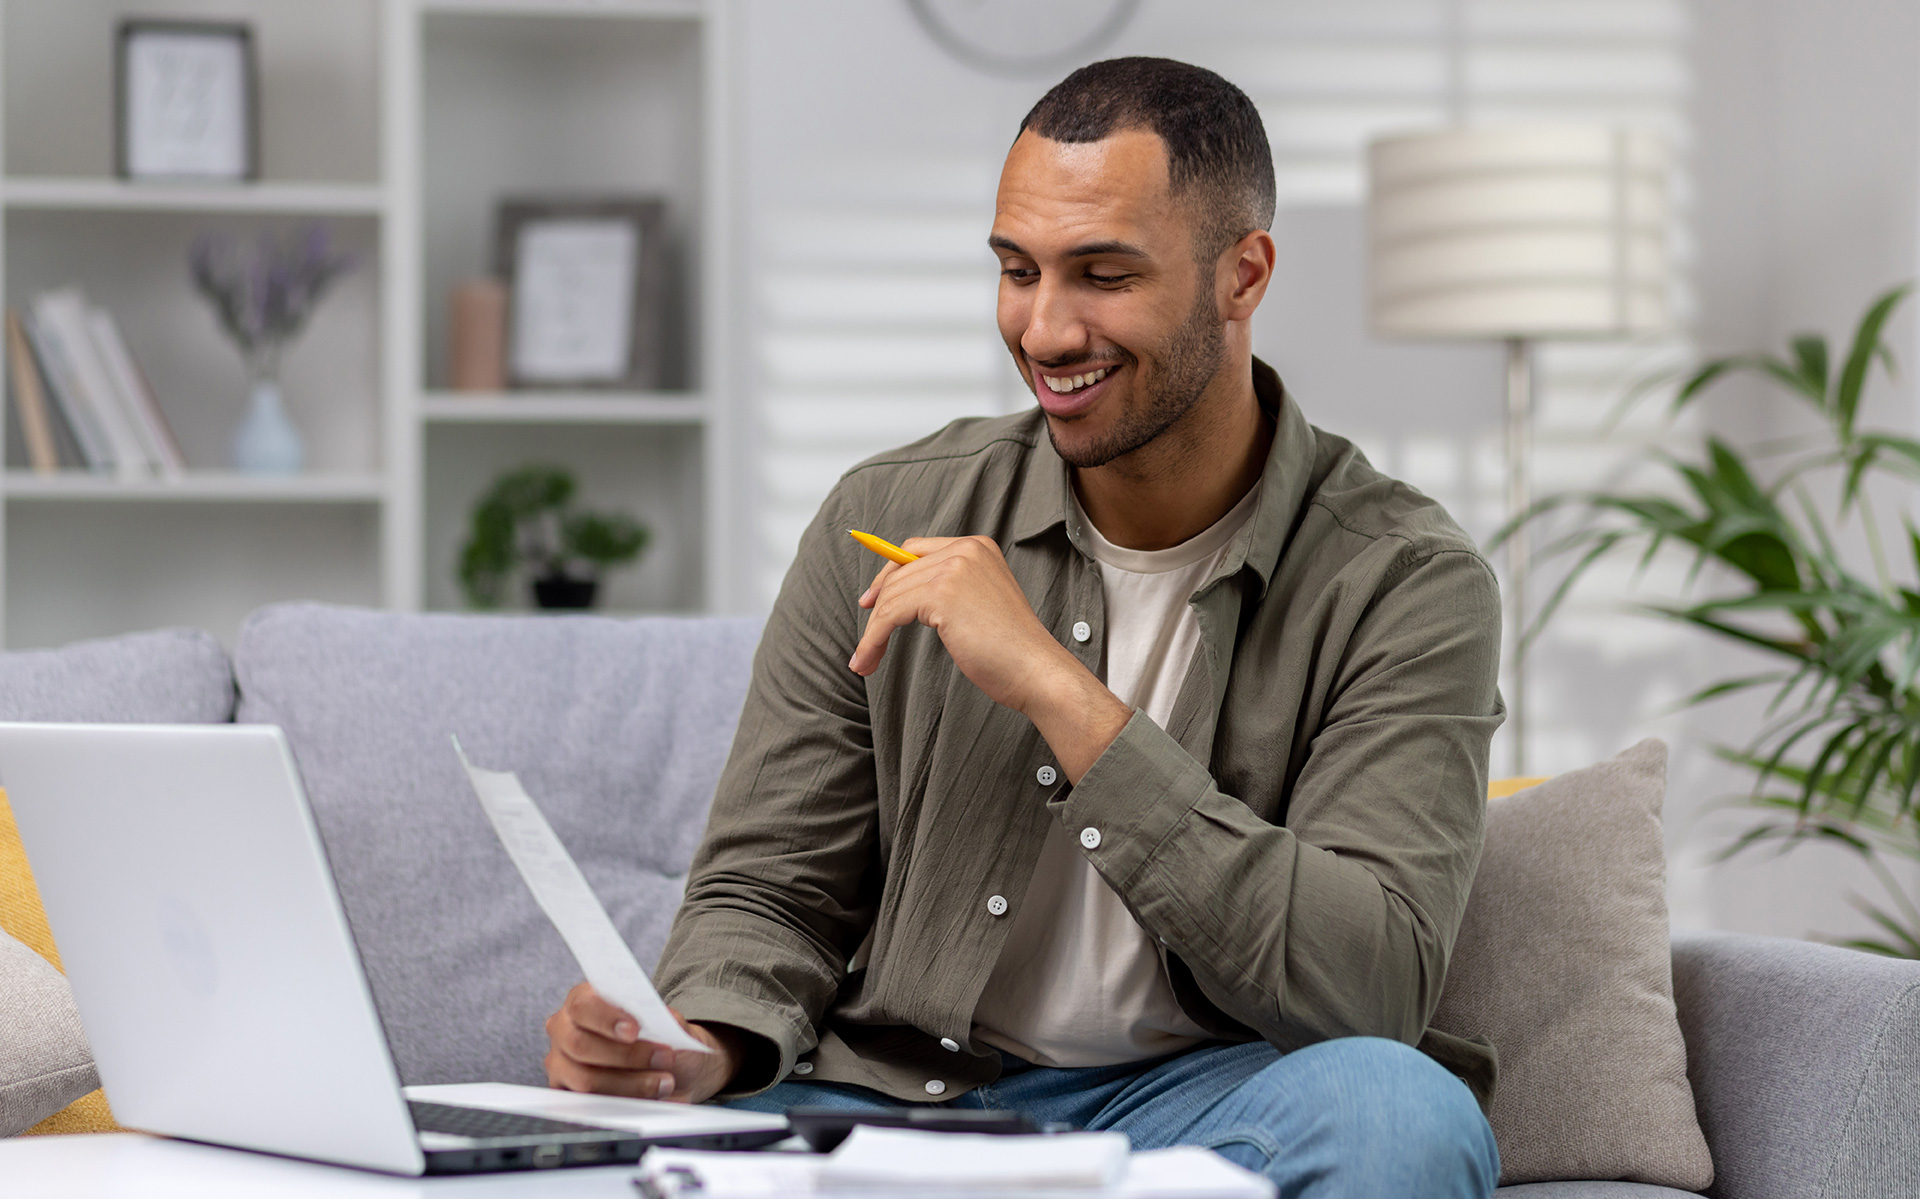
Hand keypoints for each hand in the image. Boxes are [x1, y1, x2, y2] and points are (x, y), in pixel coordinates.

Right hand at [544, 983, 739, 1103]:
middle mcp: (565, 1029)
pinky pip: (587, 1104)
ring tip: (664, 1082)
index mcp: (584, 999)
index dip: (608, 1019)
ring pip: (585, 1079)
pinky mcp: (567, 1093)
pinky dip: (621, 1102)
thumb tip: (664, 1020)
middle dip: (627, 1055)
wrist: (669, 1069)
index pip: (584, 1006)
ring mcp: (561, 1063)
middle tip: (665, 1057)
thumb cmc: (660, 1039)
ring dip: (631, 1083)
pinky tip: (646, 1098)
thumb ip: (663, 1018)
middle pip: (580, 1044)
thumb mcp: (667, 1023)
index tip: (634, 1031)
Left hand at [851, 536, 1128, 779]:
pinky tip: (868, 659)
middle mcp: (965, 550)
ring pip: (891, 596)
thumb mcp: (980, 604)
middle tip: (866, 644)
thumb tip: (900, 597)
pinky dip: (874, 639)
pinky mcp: (942, 593)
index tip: (870, 602)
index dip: (888, 575)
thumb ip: (950, 590)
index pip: (915, 550)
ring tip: (865, 662)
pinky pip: (890, 614)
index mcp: (977, 546)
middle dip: (876, 609)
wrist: (1036, 669)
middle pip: (899, 572)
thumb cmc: (1011, 649)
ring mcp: (954, 568)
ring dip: (872, 632)